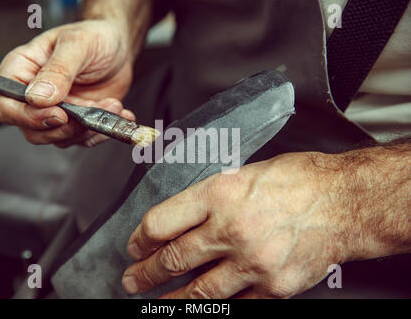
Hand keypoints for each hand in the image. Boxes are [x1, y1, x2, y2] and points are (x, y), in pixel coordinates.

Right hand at [0, 20, 134, 147]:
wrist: (118, 47)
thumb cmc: (94, 37)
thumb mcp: (77, 44)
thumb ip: (58, 70)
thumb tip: (38, 97)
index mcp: (21, 71)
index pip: (8, 106)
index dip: (30, 117)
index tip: (60, 115)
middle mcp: (33, 96)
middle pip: (33, 131)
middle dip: (67, 128)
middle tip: (92, 112)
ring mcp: (55, 111)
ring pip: (61, 138)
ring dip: (89, 128)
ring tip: (113, 104)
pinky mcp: (76, 122)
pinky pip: (83, 139)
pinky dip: (101, 132)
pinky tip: (118, 114)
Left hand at [122, 152, 360, 297]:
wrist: (345, 203)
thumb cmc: (300, 181)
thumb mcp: (245, 173)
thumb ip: (211, 198)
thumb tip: (183, 218)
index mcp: (220, 194)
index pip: (161, 223)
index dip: (140, 239)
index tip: (135, 246)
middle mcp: (231, 230)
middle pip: (173, 259)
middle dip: (146, 273)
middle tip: (133, 279)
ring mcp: (252, 263)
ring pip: (198, 291)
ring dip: (170, 300)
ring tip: (155, 303)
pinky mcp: (273, 287)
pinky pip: (234, 304)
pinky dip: (214, 306)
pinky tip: (203, 306)